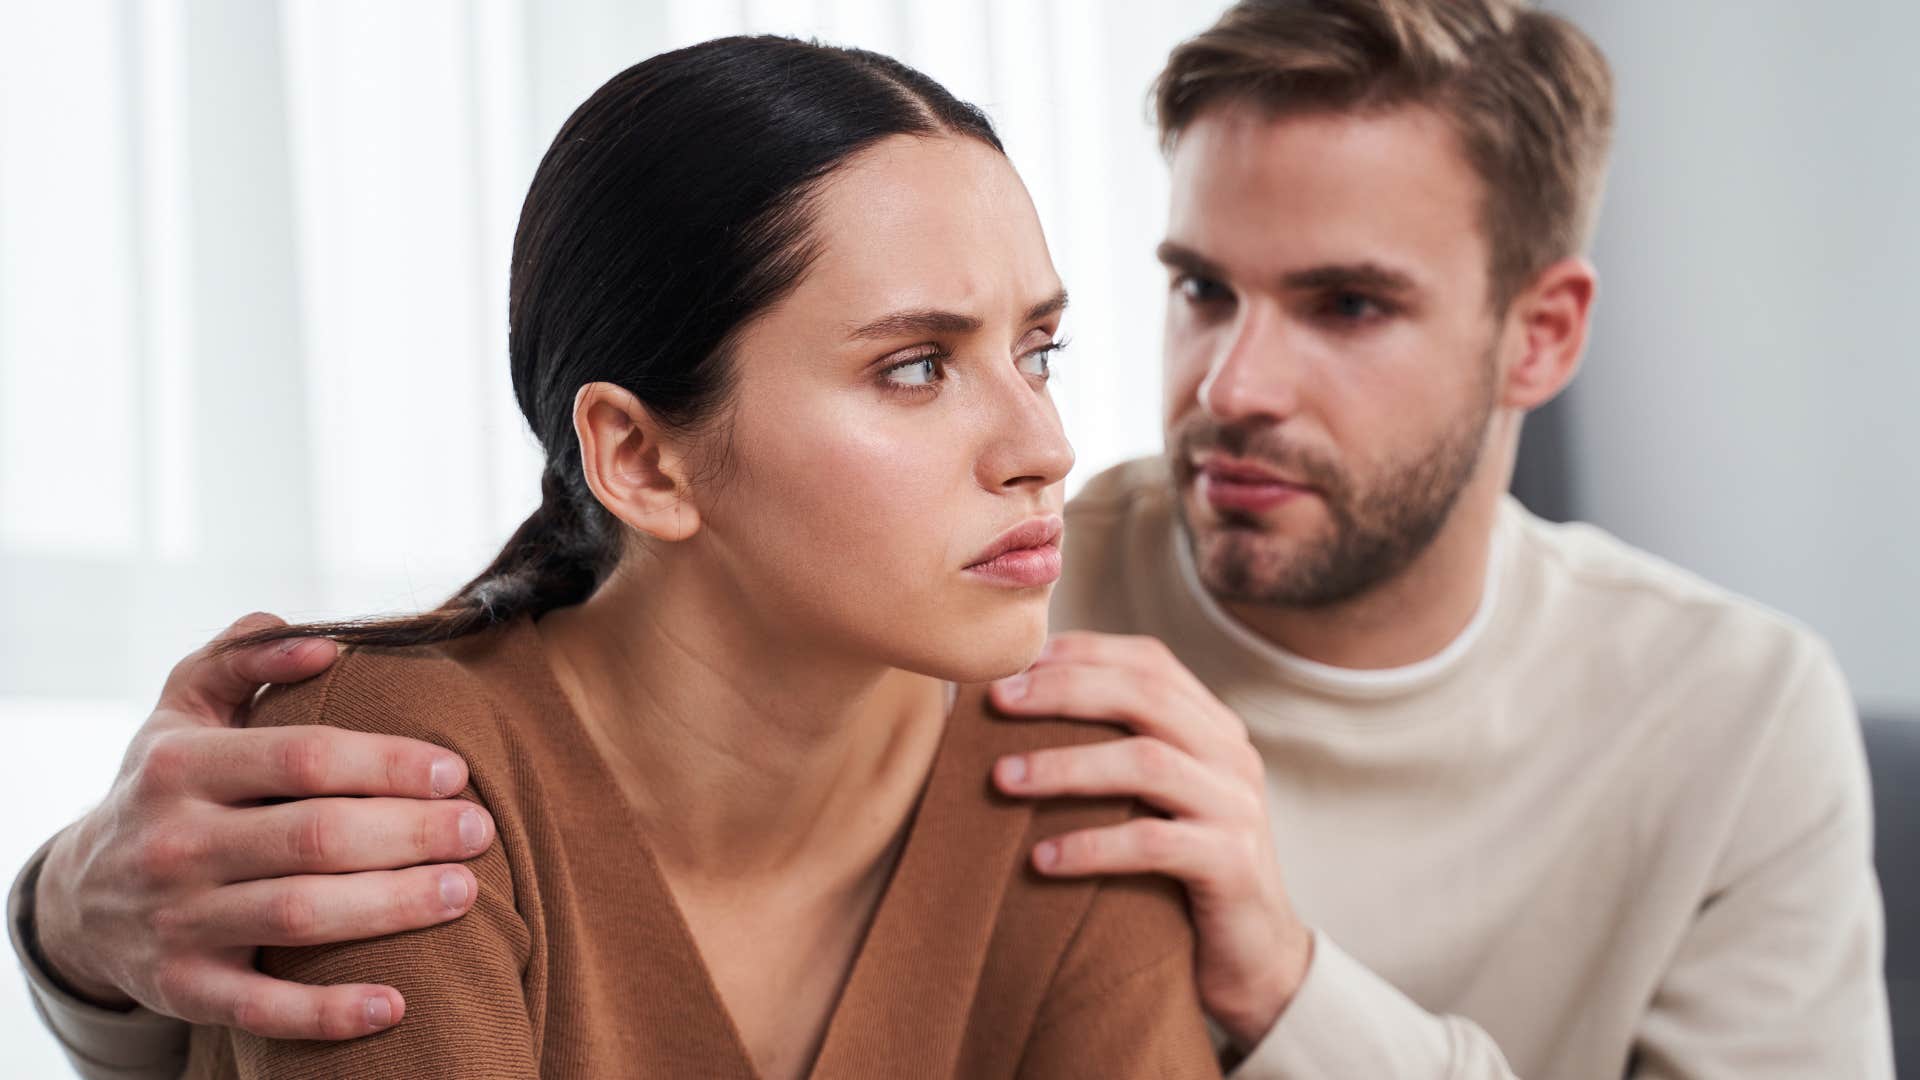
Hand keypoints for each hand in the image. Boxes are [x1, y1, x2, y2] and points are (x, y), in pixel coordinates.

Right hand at [33, 613, 496, 1039]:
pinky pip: (261, 1008)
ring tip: (466, 892)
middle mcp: (174, 843)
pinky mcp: (182, 988)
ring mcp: (175, 921)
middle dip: (411, 833)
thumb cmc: (167, 785)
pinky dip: (328, 1012)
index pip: (304, 757)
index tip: (455, 770)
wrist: (77, 896)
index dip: (387, 763)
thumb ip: (245, 656)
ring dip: (394, 907)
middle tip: (480, 830)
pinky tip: (396, 1005)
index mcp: (182, 766)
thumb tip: (325, 642)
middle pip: (315, 837)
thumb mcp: (184, 707)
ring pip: (300, 916)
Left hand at [988, 631, 1311, 1049]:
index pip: (1149, 662)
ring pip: (1147, 761)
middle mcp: (1231, 754)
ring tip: (1003, 778)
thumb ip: (1111, 752)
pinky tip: (1042, 859)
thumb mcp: (1152, 801)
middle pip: (1145, 695)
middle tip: (997, 701)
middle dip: (1064, 690)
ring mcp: (1236, 806)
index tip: (1014, 661)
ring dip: (1066, 764)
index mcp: (1212, 727)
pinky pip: (1154, 843)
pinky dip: (1092, 846)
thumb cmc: (1178, 873)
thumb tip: (1010, 711)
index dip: (1082, 652)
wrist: (1253, 958)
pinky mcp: (1233, 863)